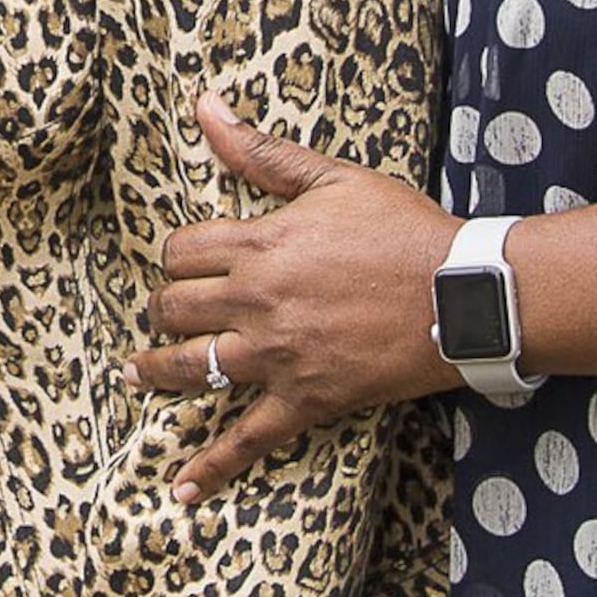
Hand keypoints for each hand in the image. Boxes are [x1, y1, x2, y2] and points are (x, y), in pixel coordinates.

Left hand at [133, 90, 467, 501]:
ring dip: (156, 370)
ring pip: (193, 367)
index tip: (186, 262)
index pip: (181, 252)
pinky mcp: (306, 399)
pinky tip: (181, 488)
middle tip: (163, 312)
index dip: (177, 256)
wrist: (462, 293)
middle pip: (174, 308)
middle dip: (162, 308)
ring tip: (134, 372)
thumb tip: (206, 107)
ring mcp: (278, 356)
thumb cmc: (402, 228)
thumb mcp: (333, 178)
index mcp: (259, 245)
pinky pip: (248, 439)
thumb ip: (261, 151)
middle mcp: (257, 302)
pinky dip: (211, 467)